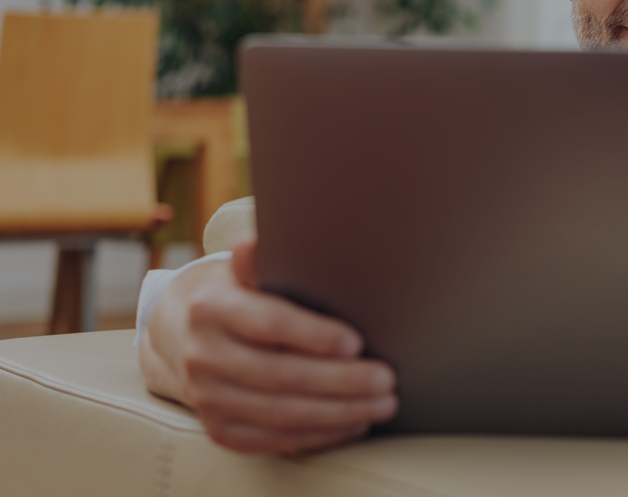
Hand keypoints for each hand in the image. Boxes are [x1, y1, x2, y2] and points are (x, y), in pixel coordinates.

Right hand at [138, 239, 397, 453]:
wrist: (189, 335)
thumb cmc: (241, 294)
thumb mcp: (247, 269)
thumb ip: (260, 258)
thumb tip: (257, 239)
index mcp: (211, 308)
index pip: (269, 324)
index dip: (315, 336)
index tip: (357, 342)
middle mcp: (203, 355)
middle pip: (282, 375)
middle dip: (342, 381)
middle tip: (387, 378)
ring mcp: (207, 397)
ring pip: (283, 414)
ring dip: (340, 412)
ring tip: (383, 404)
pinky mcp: (220, 429)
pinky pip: (276, 440)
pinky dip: (321, 434)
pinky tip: (355, 423)